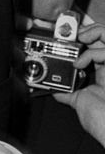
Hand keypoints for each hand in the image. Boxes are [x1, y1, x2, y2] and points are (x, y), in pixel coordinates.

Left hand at [53, 23, 104, 146]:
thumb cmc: (101, 123)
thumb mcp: (79, 103)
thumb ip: (67, 93)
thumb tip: (53, 88)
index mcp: (102, 75)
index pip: (95, 49)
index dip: (84, 40)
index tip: (67, 39)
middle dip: (89, 30)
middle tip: (74, 34)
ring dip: (93, 32)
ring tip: (79, 40)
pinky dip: (91, 53)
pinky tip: (80, 64)